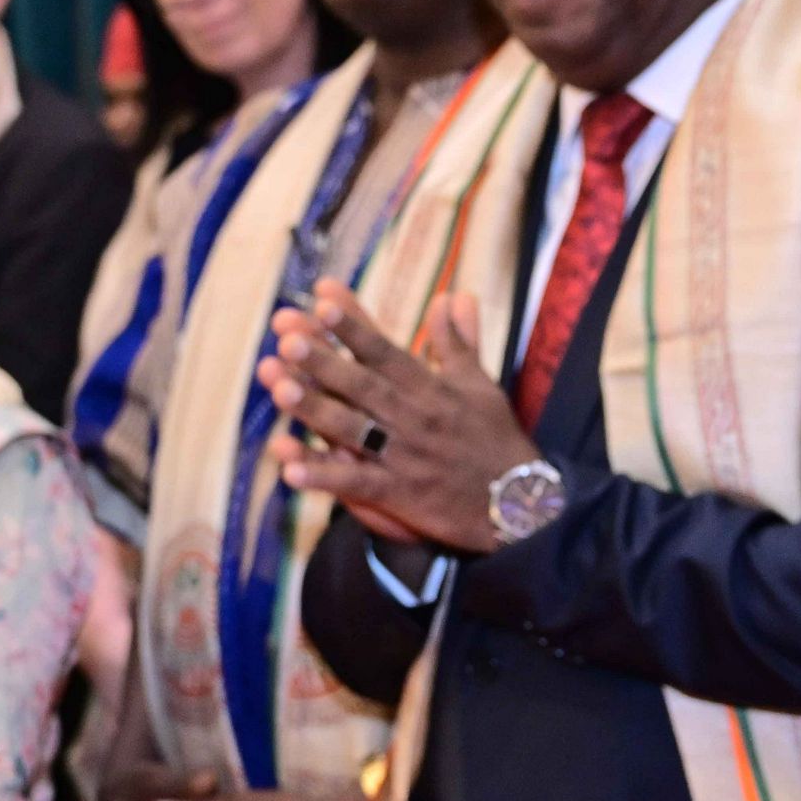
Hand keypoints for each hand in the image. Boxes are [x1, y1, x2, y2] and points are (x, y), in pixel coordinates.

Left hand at [261, 281, 536, 554]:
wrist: (521, 504)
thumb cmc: (495, 439)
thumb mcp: (481, 384)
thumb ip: (459, 340)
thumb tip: (453, 295)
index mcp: (431, 389)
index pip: (387, 352)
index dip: (355, 327)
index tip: (324, 300)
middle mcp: (413, 419)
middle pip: (363, 386)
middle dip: (325, 362)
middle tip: (289, 339)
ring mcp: (403, 456)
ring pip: (353, 430)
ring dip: (315, 411)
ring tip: (279, 390)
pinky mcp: (399, 494)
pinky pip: (356, 484)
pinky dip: (324, 479)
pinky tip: (290, 472)